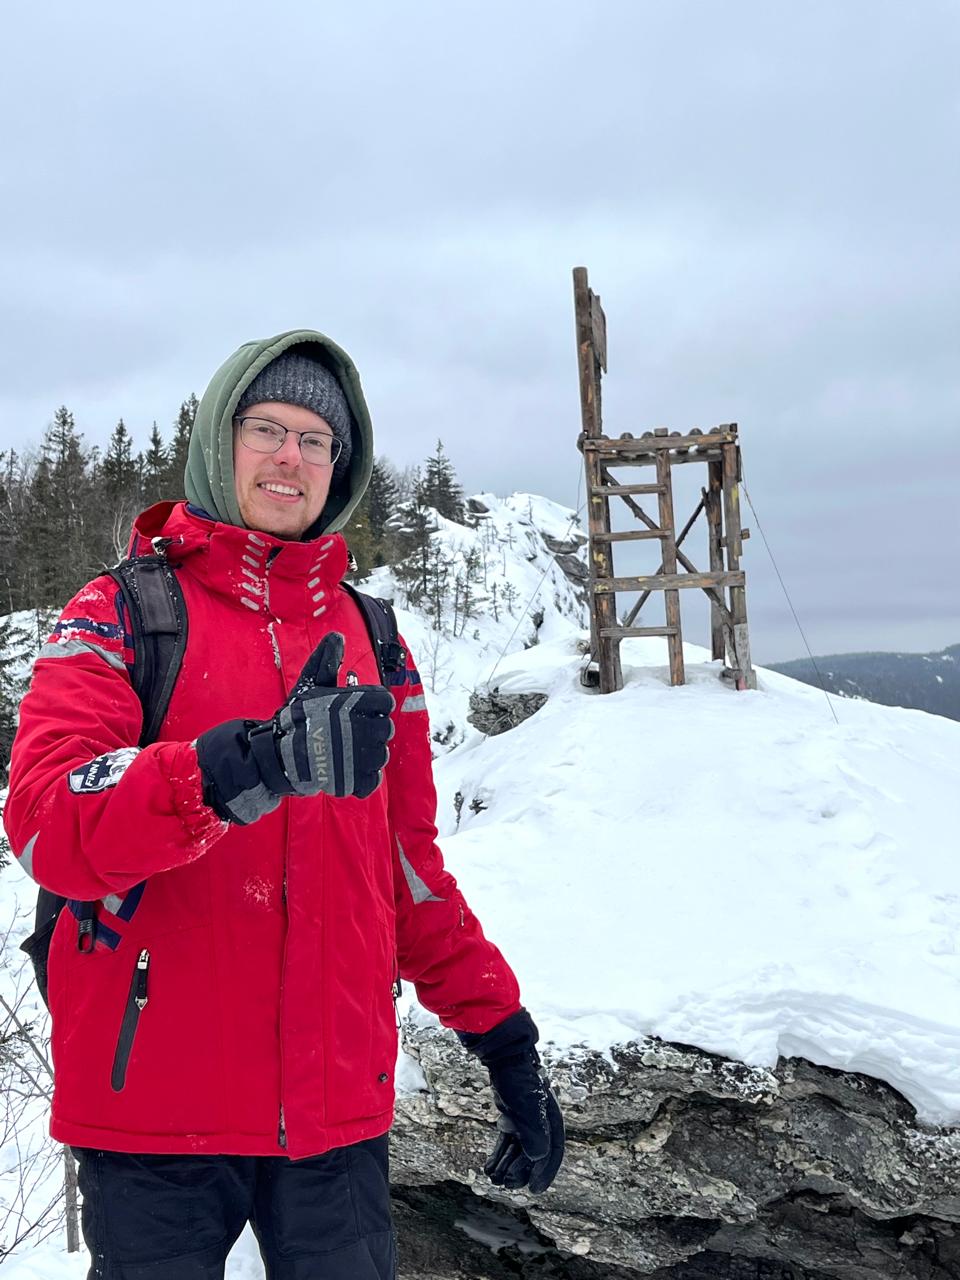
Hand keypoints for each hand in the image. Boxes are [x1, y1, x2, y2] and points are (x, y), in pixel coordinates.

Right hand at [196, 633, 394, 823]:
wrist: (276, 754)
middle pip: (385, 728)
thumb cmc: (295, 717)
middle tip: (348, 733)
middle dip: (369, 730)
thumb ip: (326, 660)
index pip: (384, 702)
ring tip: (346, 752)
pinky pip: (372, 780)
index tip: (355, 711)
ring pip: (381, 754)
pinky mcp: (353, 781)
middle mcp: (362, 728)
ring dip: (367, 754)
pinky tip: (348, 770)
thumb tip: (337, 637)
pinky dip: (363, 777)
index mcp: (356, 702)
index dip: (372, 706)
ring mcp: (359, 757)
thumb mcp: (309, 684)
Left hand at [458, 1010, 564, 1193]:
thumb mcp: (526, 1107)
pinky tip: (489, 1167)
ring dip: (508, 1164)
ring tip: (494, 1178)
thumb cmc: (517, 1079)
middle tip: (507, 1183)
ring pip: (519, 1148)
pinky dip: (500, 1154)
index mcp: (550, 1118)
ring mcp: (525, 1118)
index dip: (545, 1172)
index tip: (534, 1190)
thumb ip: (533, 1133)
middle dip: (521, 1170)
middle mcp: (541, 1120)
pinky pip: (507, 1140)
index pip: (553, 1150)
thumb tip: (536, 1158)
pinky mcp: (511, 1115)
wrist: (502, 1055)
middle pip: (534, 1152)